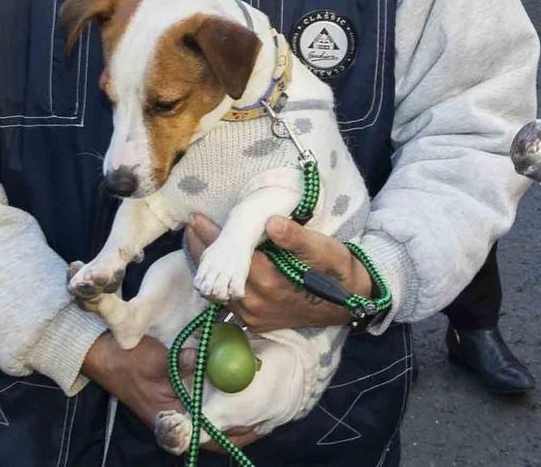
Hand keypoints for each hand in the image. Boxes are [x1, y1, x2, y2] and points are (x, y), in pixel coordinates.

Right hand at [80, 333, 258, 449]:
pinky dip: (215, 399)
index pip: (204, 437)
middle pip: (210, 431)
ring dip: (227, 413)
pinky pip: (199, 403)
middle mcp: (173, 417)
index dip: (230, 433)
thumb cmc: (127, 360)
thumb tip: (203, 359)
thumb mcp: (155, 360)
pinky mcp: (173, 395)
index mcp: (168, 417)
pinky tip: (231, 386)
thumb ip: (179, 363)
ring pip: (206, 418)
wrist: (104, 355)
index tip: (253, 423)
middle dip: (234, 426)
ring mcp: (173, 407)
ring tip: (252, 403)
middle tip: (261, 414)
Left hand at [184, 215, 369, 332]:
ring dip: (206, 268)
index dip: (211, 236)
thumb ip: (296, 237)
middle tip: (190, 226)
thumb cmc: (336, 270)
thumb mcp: (323, 248)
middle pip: (217, 276)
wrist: (350, 302)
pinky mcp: (255, 322)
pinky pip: (226, 302)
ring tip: (196, 243)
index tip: (196, 218)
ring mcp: (254, 316)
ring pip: (217, 291)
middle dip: (201, 250)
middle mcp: (256, 303)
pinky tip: (214, 268)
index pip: (230, 256)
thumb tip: (271, 221)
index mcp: (270, 282)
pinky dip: (216, 284)